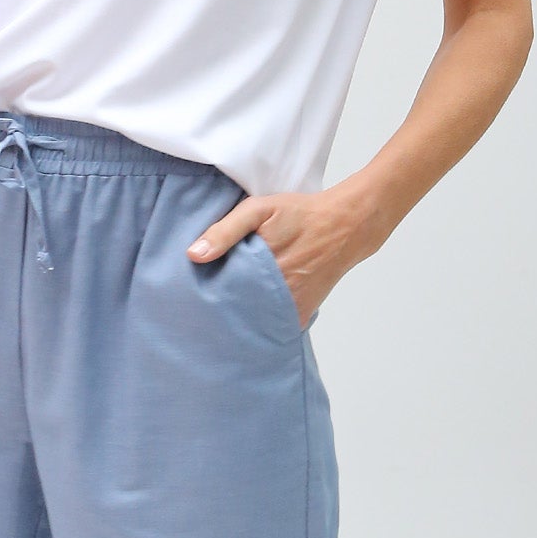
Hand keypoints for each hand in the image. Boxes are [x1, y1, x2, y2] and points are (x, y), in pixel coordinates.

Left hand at [186, 186, 376, 326]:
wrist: (345, 227)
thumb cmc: (300, 215)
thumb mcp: (260, 209)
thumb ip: (226, 230)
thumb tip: (194, 255)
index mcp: (258, 270)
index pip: (218, 293)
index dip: (204, 293)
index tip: (191, 294)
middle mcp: (274, 295)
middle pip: (233, 312)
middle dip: (218, 309)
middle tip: (203, 306)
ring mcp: (288, 309)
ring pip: (252, 323)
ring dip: (238, 318)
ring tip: (225, 311)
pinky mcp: (299, 315)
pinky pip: (272, 327)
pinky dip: (260, 324)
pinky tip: (250, 313)